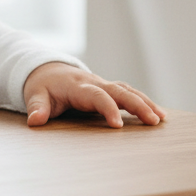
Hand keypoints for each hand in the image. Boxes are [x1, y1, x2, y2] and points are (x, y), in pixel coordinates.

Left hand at [23, 62, 165, 127]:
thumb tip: (35, 120)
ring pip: (129, 91)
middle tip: (154, 120)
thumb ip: (37, 107)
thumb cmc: (42, 86)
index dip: (108, 109)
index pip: (97, 96)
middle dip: (138, 105)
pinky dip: (143, 101)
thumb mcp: (34, 95)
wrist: (47, 70)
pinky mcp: (109, 89)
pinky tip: (156, 114)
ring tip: (161, 119)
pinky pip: (129, 93)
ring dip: (146, 103)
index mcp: (78, 86)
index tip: (118, 125)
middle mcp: (95, 83)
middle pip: (120, 91)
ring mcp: (104, 85)